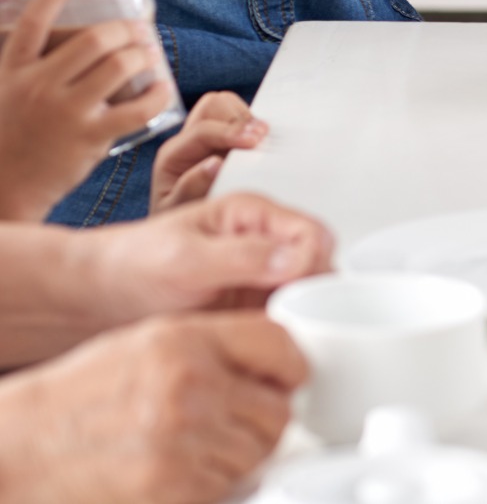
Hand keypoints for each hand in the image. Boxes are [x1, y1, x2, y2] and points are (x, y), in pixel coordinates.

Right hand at [0, 0, 175, 220]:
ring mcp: (65, 111)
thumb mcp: (4, 93)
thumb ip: (25, 68)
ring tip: (150, 55)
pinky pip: (136, 108)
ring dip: (144, 55)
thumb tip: (49, 39)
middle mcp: (38, 86)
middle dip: (126, 30)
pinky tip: (164, 87)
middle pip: (94, 40)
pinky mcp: (88, 137)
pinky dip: (157, 93)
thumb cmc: (9, 136)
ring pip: (119, 66)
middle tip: (139, 31)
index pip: (33, 24)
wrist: (4, 187)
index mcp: (14, 71)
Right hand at [0, 311, 305, 503]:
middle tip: (225, 427)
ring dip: (237, 458)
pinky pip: (230, 488)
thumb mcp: (142, 347)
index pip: (278, 343)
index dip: (289, 367)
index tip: (286, 380)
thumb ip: (210, 349)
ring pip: (259, 453)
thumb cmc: (72, 401)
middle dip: (260, 422)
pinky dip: (213, 487)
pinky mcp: (175, 487)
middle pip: (277, 409)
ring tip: (189, 450)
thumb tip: (273, 365)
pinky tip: (176, 474)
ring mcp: (183, 438)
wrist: (16, 451)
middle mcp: (189, 384)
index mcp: (183, 340)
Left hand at [82, 191, 332, 323]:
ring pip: (308, 293)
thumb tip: (296, 259)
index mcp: (252, 215)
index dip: (313, 264)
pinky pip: (287, 317)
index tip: (296, 291)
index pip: (311, 233)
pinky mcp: (252, 306)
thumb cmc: (131, 265)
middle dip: (312, 291)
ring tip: (276, 331)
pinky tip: (266, 342)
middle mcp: (262, 242)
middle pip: (319, 264)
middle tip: (288, 316)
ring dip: (300, 313)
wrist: (98, 298)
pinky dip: (284, 330)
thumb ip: (242, 257)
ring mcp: (259, 276)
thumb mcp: (185, 258)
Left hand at [152, 91, 266, 212]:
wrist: (183, 235)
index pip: (203, 130)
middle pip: (214, 104)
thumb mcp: (179, 212)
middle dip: (239, 117)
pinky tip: (264, 142)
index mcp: (174, 156)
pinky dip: (255, 125)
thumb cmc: (181, 222)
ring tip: (263, 140)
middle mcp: (189, 142)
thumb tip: (214, 163)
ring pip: (228, 104)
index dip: (230, 132)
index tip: (255, 141)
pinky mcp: (228, 142)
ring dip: (248, 119)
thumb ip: (190, 189)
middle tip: (261, 137)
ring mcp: (210, 139)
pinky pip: (242, 119)